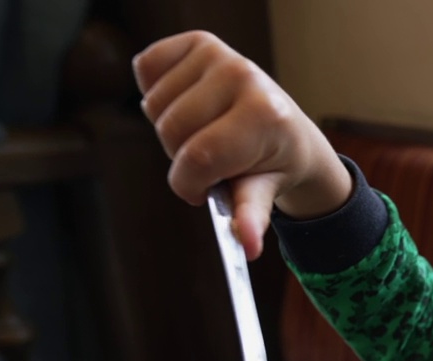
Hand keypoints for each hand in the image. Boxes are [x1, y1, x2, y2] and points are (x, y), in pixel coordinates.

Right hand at [132, 31, 353, 258]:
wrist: (288, 131)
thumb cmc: (272, 164)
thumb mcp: (265, 193)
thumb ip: (251, 216)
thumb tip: (249, 247)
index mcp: (264, 117)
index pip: (198, 158)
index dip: (188, 184)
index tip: (202, 191)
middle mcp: (244, 76)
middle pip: (171, 132)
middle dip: (182, 157)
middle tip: (212, 157)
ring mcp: (221, 55)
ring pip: (154, 106)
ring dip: (170, 128)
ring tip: (203, 131)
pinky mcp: (199, 42)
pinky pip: (145, 69)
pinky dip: (155, 91)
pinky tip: (187, 102)